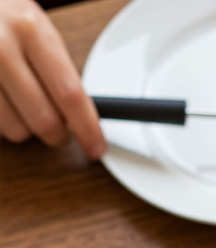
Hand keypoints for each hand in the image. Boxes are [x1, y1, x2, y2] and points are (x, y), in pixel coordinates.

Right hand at [0, 0, 103, 157]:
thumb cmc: (5, 21)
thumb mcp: (37, 32)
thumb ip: (60, 73)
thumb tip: (84, 119)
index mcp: (32, 32)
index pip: (69, 94)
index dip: (87, 128)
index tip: (96, 148)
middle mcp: (2, 46)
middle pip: (45, 119)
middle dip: (57, 134)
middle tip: (58, 129)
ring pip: (16, 129)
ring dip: (26, 128)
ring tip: (22, 105)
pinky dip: (5, 121)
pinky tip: (4, 100)